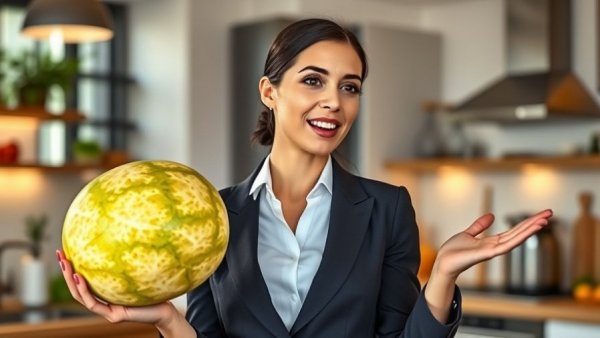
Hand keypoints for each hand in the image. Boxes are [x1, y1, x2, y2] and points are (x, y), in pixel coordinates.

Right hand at [56, 250, 175, 324]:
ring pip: (81, 297)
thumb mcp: (138, 269)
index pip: (84, 281)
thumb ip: (128, 258)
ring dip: (70, 280)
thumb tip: (126, 229)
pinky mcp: (115, 316)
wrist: (168, 309)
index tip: (66, 250)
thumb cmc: (156, 287)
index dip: (72, 268)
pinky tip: (80, 277)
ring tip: (66, 264)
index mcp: (107, 294)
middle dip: (66, 272)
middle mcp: (105, 303)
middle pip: (77, 289)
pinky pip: (94, 304)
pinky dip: (85, 291)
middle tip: (59, 254)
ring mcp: (108, 312)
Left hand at [433, 208, 552, 280]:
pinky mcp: (488, 253)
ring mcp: (493, 250)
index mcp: (492, 241)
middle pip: (519, 232)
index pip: (513, 230)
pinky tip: (527, 231)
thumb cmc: (453, 251)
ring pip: (516, 238)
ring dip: (530, 229)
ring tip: (545, 220)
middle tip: (550, 212)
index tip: (540, 214)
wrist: (443, 262)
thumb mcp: (468, 234)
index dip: (526, 222)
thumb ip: (480, 226)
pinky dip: (519, 238)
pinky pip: (507, 245)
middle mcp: (495, 246)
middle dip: (534, 223)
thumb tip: (491, 215)